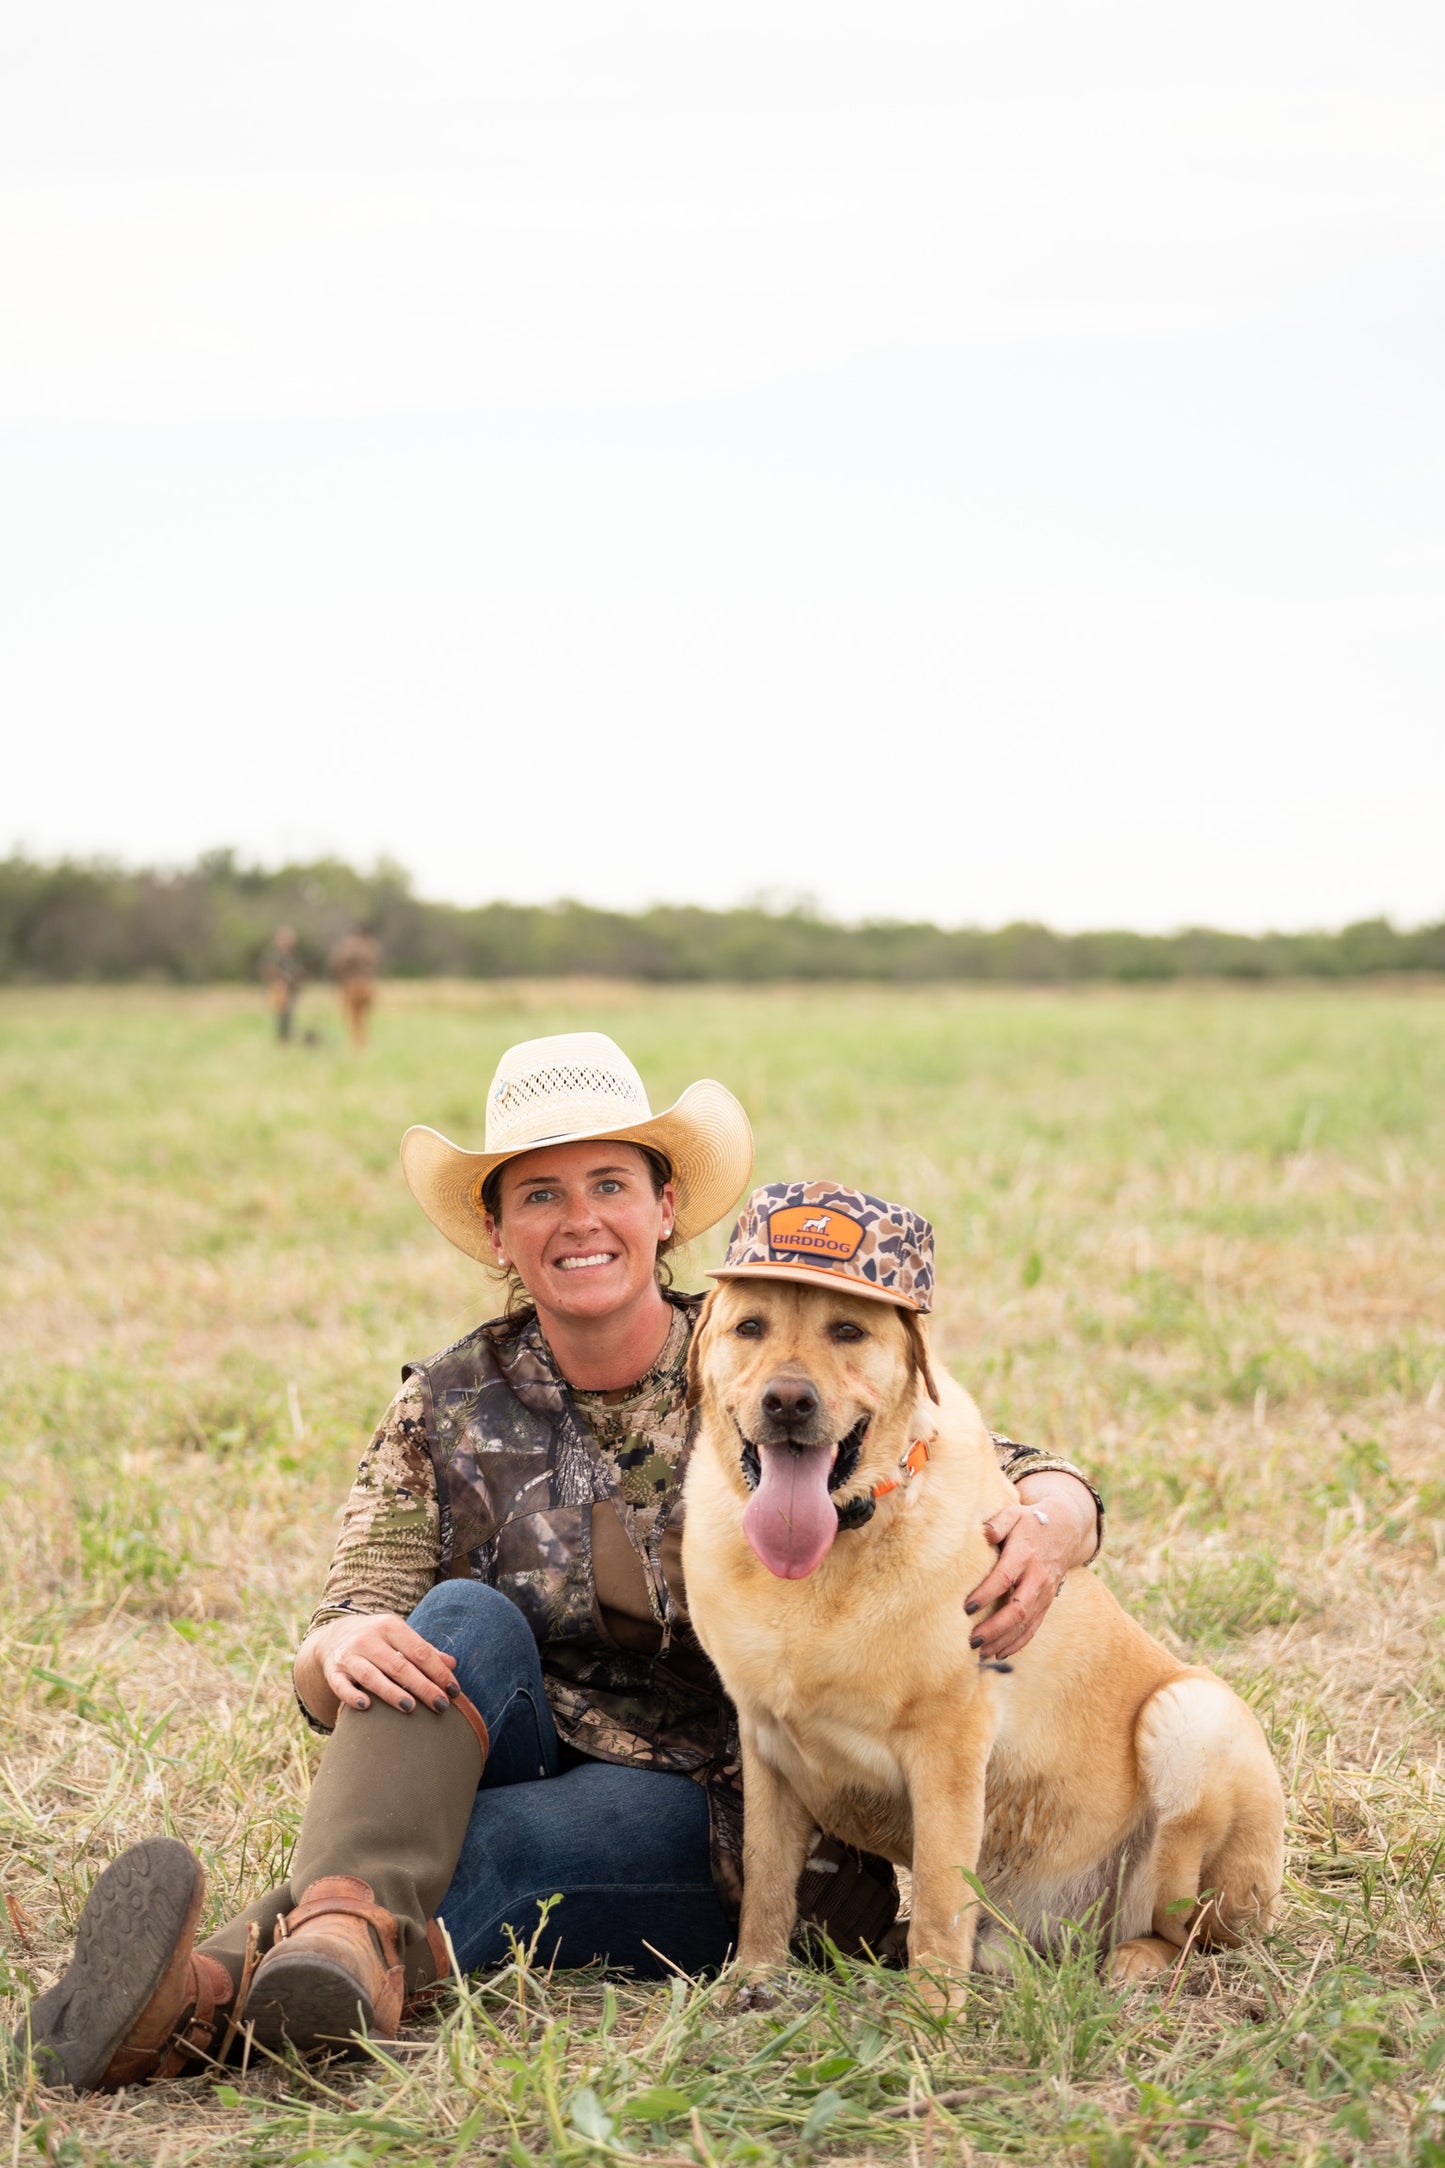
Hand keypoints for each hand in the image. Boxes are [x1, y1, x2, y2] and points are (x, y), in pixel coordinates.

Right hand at [307, 1611, 460, 1716]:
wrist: (334, 1635)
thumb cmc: (378, 1640)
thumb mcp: (400, 1637)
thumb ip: (425, 1651)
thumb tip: (452, 1665)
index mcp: (390, 1626)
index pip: (419, 1651)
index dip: (438, 1672)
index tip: (454, 1691)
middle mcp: (368, 1639)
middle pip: (399, 1665)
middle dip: (423, 1686)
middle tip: (441, 1705)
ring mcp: (349, 1655)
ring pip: (371, 1676)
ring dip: (391, 1692)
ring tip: (410, 1707)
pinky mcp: (333, 1672)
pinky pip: (341, 1686)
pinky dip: (352, 1696)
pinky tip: (367, 1706)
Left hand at [965, 1473, 1097, 1660]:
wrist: (1065, 1529)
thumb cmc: (1030, 1522)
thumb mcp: (1014, 1513)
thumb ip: (998, 1523)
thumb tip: (984, 1533)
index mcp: (1025, 1555)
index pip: (1004, 1578)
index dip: (985, 1594)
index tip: (966, 1608)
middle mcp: (1037, 1578)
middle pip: (1017, 1609)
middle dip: (994, 1628)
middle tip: (971, 1640)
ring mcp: (1044, 1593)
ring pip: (1025, 1624)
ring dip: (1003, 1640)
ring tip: (979, 1652)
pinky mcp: (1046, 1603)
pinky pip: (1033, 1628)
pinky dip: (1017, 1643)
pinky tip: (999, 1653)